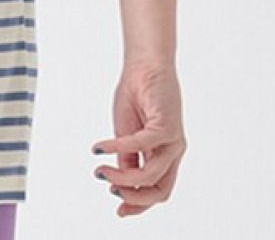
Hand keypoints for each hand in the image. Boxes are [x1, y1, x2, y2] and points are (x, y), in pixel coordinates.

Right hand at [91, 61, 187, 216]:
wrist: (144, 64)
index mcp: (165, 154)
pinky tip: (100, 147)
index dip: (139, 205)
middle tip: (108, 189)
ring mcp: (173, 140)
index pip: (158, 191)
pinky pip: (141, 145)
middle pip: (160, 191)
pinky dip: (117, 147)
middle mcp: (173, 151)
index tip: (117, 211)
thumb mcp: (127, 132)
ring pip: (152, 175)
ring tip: (100, 171)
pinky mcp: (167, 125)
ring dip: (122, 177)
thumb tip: (119, 182)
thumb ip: (128, 156)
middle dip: (133, 198)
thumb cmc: (136, 94)